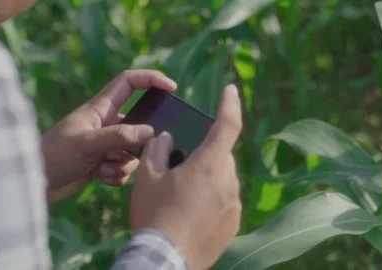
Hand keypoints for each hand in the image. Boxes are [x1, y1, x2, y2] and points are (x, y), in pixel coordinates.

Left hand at [41, 70, 176, 201]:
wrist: (34, 184)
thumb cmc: (54, 155)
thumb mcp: (87, 143)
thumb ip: (119, 136)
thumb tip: (151, 133)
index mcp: (100, 109)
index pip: (129, 83)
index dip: (151, 79)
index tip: (172, 87)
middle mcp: (106, 124)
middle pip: (138, 126)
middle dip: (136, 144)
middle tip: (119, 154)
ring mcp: (105, 145)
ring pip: (133, 151)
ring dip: (121, 164)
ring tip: (100, 168)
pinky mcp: (102, 164)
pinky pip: (124, 169)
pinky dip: (115, 176)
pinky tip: (97, 178)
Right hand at [131, 85, 242, 269]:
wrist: (166, 259)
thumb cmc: (154, 214)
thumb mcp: (148, 177)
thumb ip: (158, 149)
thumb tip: (166, 139)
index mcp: (210, 163)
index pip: (227, 124)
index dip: (230, 104)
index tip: (232, 89)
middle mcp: (229, 181)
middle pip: (220, 157)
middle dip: (204, 156)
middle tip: (179, 170)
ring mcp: (234, 204)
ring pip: (222, 180)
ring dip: (206, 181)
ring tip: (180, 199)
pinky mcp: (233, 224)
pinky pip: (224, 203)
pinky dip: (211, 202)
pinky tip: (190, 215)